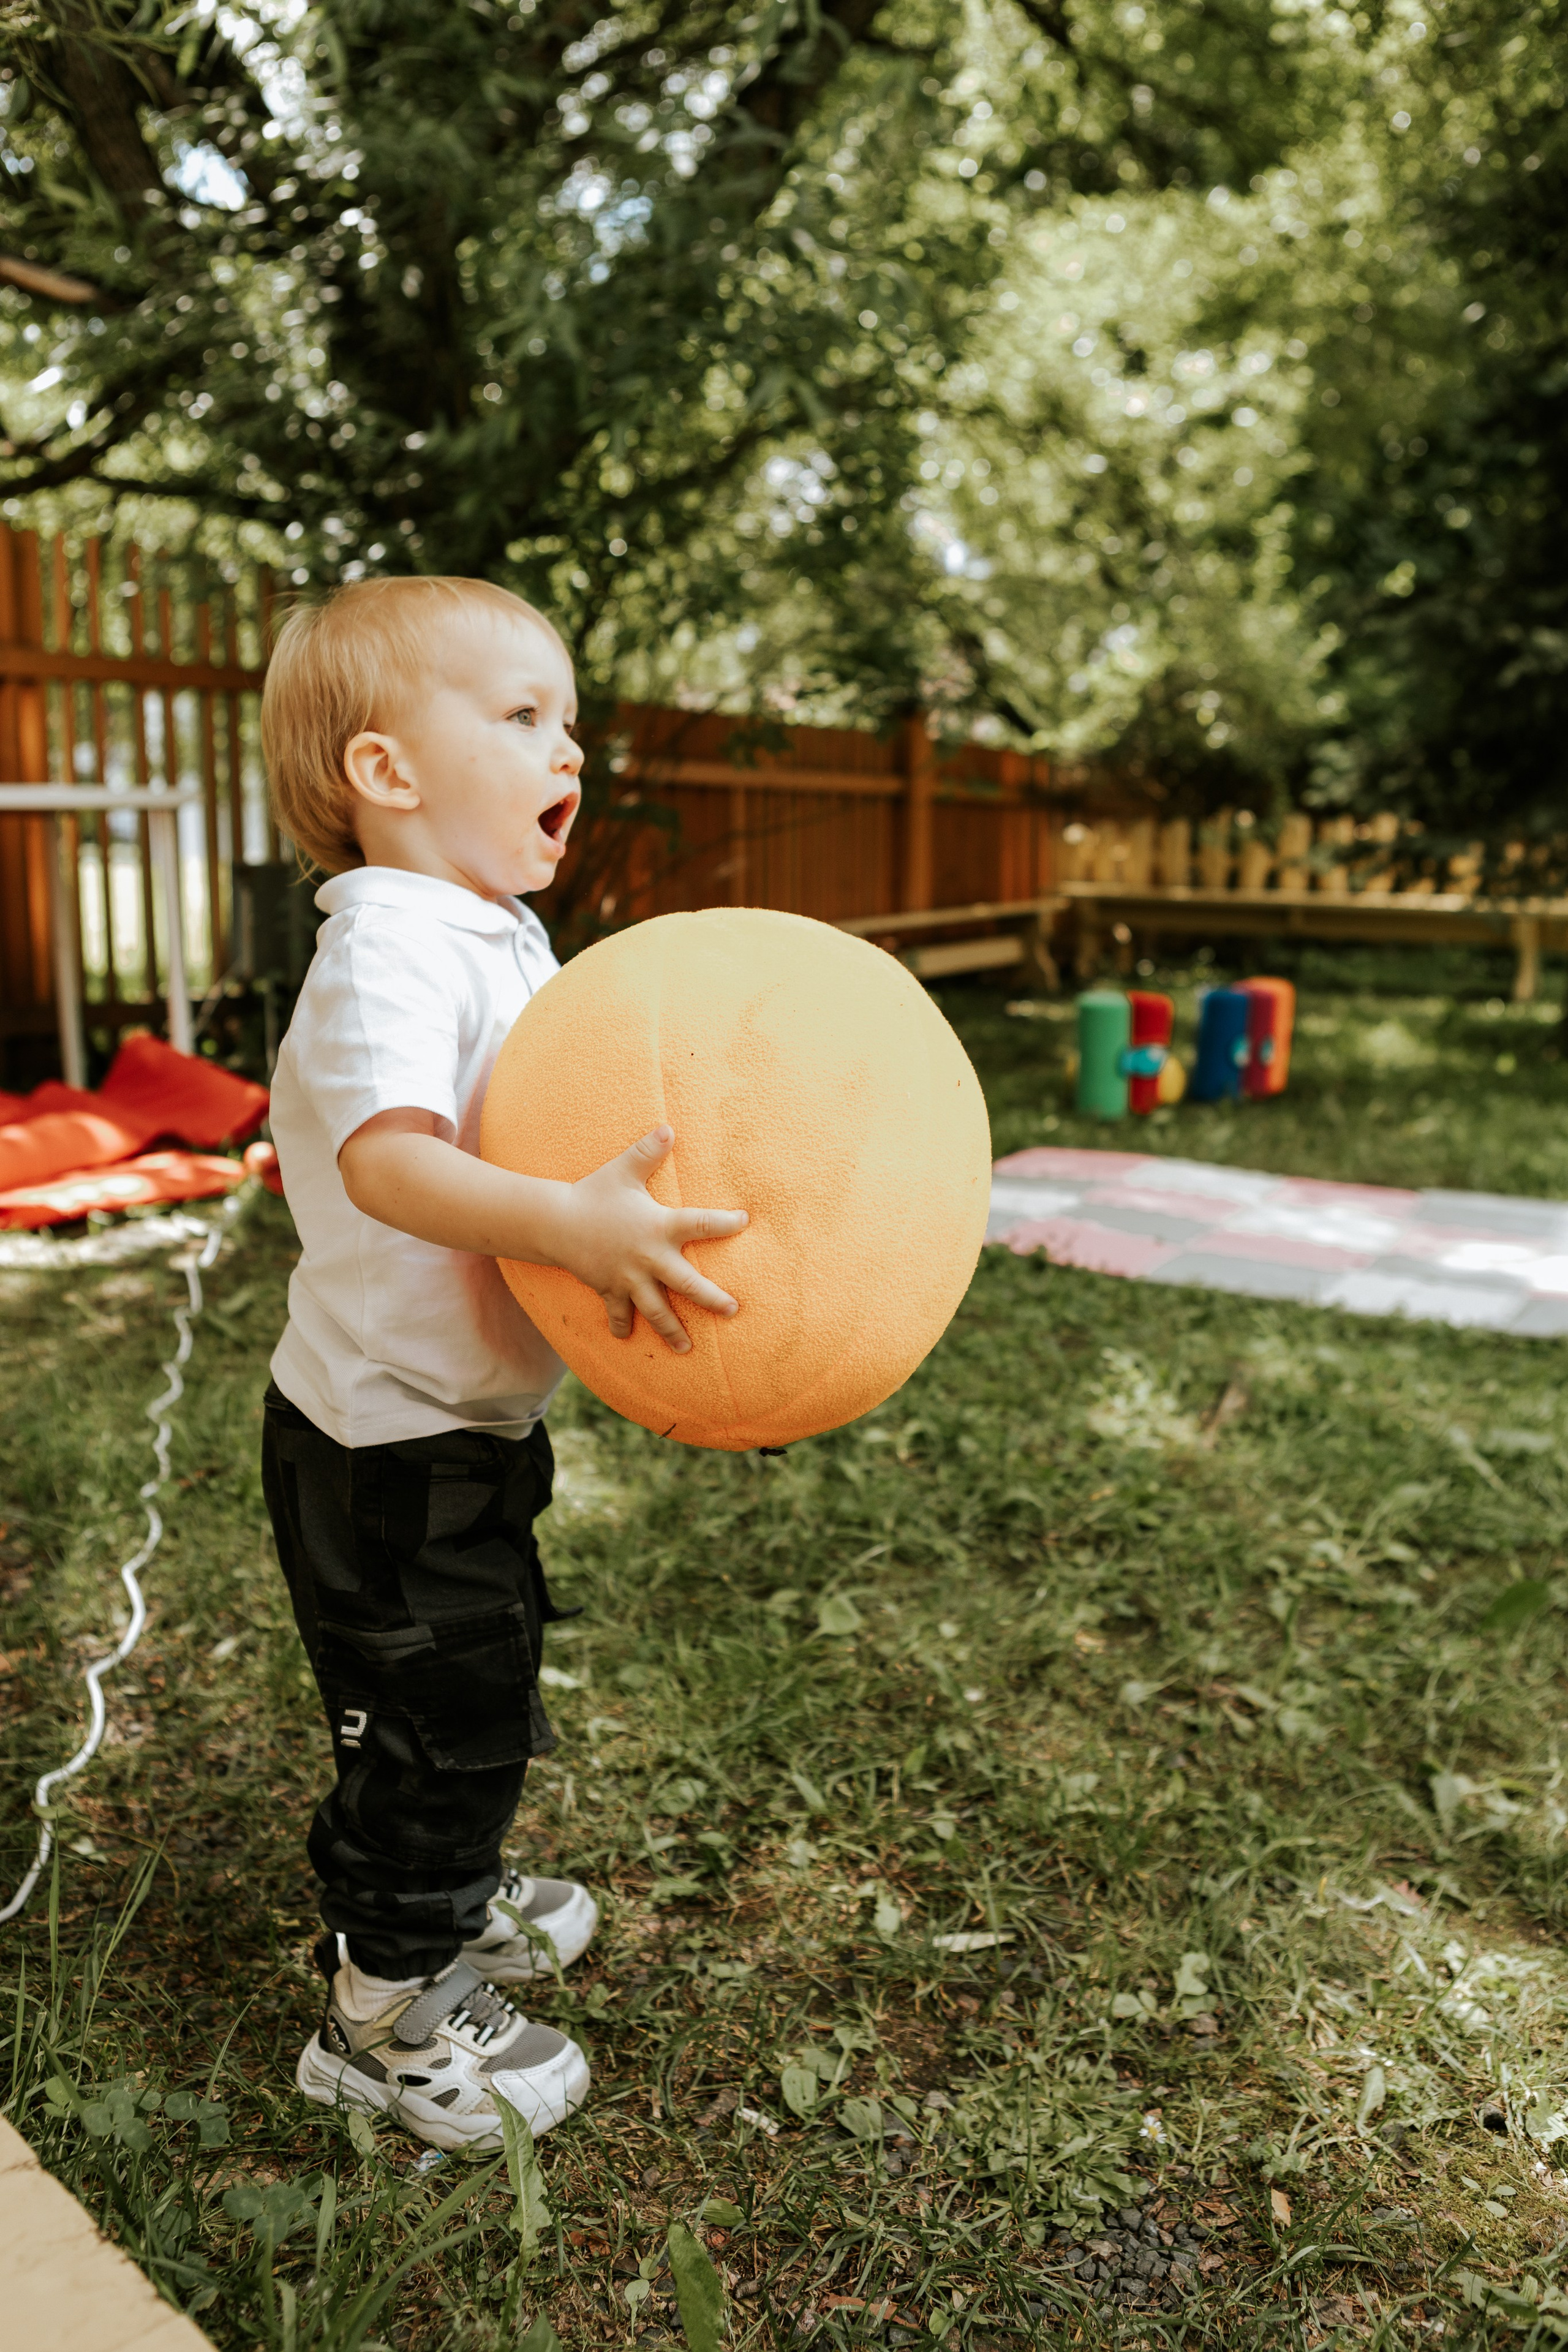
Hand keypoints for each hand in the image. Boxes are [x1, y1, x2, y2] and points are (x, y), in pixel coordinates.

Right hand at [338, 1110, 745, 1353]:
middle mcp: (648, 1257)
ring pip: (656, 1309)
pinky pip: (618, 1311)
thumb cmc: (594, 1193)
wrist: (554, 1221)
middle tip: (733, 1310)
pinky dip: (621, 1324)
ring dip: (671, 1329)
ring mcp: (629, 1278)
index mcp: (658, 1226)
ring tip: (687, 1348)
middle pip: (687, 1283)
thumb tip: (669, 1128)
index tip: (744, 1221)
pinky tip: (626, 1338)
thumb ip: (648, 1151)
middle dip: (711, 1298)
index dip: (723, 1223)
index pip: (699, 1224)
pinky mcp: (609, 1288)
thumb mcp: (622, 1170)